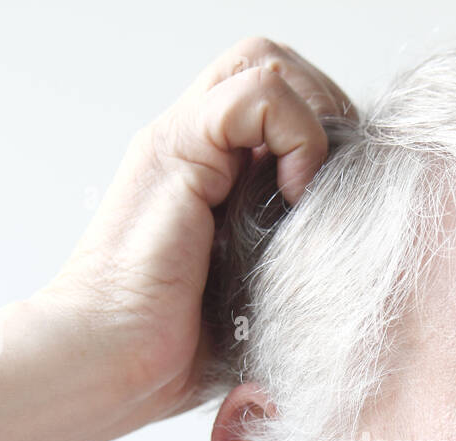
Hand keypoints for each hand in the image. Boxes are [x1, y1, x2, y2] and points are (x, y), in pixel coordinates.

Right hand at [33, 35, 355, 421]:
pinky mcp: (177, 150)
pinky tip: (293, 197)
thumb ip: (289, 266)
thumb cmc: (166, 353)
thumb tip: (352, 280)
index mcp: (206, 172)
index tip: (341, 196)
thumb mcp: (252, 301)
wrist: (103, 363)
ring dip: (313, 117)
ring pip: (266, 61)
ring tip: (312, 189)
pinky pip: (256, 94)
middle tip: (332, 182)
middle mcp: (191, 145)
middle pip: (273, 63)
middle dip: (326, 108)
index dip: (324, 128)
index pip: (278, 98)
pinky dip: (296, 136)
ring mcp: (180, 142)